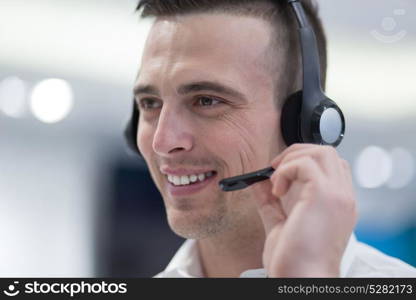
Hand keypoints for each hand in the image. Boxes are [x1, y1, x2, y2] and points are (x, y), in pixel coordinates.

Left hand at [254, 144, 356, 276]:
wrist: (300, 279)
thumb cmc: (293, 260)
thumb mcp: (280, 224)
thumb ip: (271, 202)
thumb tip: (258, 182)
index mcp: (337, 204)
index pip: (331, 166)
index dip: (304, 162)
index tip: (282, 174)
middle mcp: (343, 197)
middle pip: (327, 152)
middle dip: (297, 153)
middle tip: (276, 171)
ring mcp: (337, 195)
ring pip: (322, 151)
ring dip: (292, 159)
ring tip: (277, 180)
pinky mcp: (324, 195)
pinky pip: (305, 163)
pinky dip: (285, 170)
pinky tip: (277, 190)